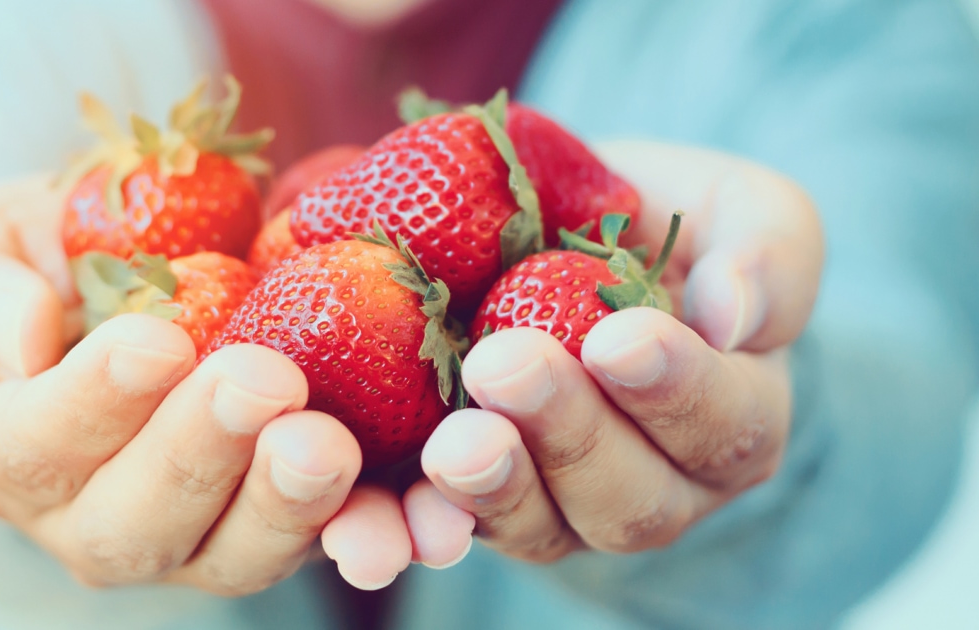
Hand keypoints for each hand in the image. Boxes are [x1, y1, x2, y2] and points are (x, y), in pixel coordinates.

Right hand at [0, 176, 371, 593]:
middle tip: (261, 383)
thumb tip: (19, 341)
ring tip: (328, 445)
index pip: (35, 446)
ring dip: (287, 507)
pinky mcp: (286, 526)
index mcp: (15, 450)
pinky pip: (331, 543)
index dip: (92, 402)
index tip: (155, 340)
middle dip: (200, 455)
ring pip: (237, 554)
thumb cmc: (52, 259)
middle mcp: (97, 517)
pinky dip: (375, 531)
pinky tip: (419, 513)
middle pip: (138, 521)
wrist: (148, 272)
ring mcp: (198, 537)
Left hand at [414, 141, 823, 559]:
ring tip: (453, 441)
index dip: (676, 388)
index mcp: (734, 418)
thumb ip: (767, 250)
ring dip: (497, 486)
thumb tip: (734, 314)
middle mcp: (660, 485)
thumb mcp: (732, 206)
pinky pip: (458, 528)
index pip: (725, 424)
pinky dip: (425, 518)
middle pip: (631, 498)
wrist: (552, 235)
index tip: (617, 337)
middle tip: (508, 365)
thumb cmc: (654, 220)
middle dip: (570, 434)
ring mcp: (567, 508)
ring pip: (543, 528)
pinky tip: (402, 490)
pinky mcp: (486, 505)